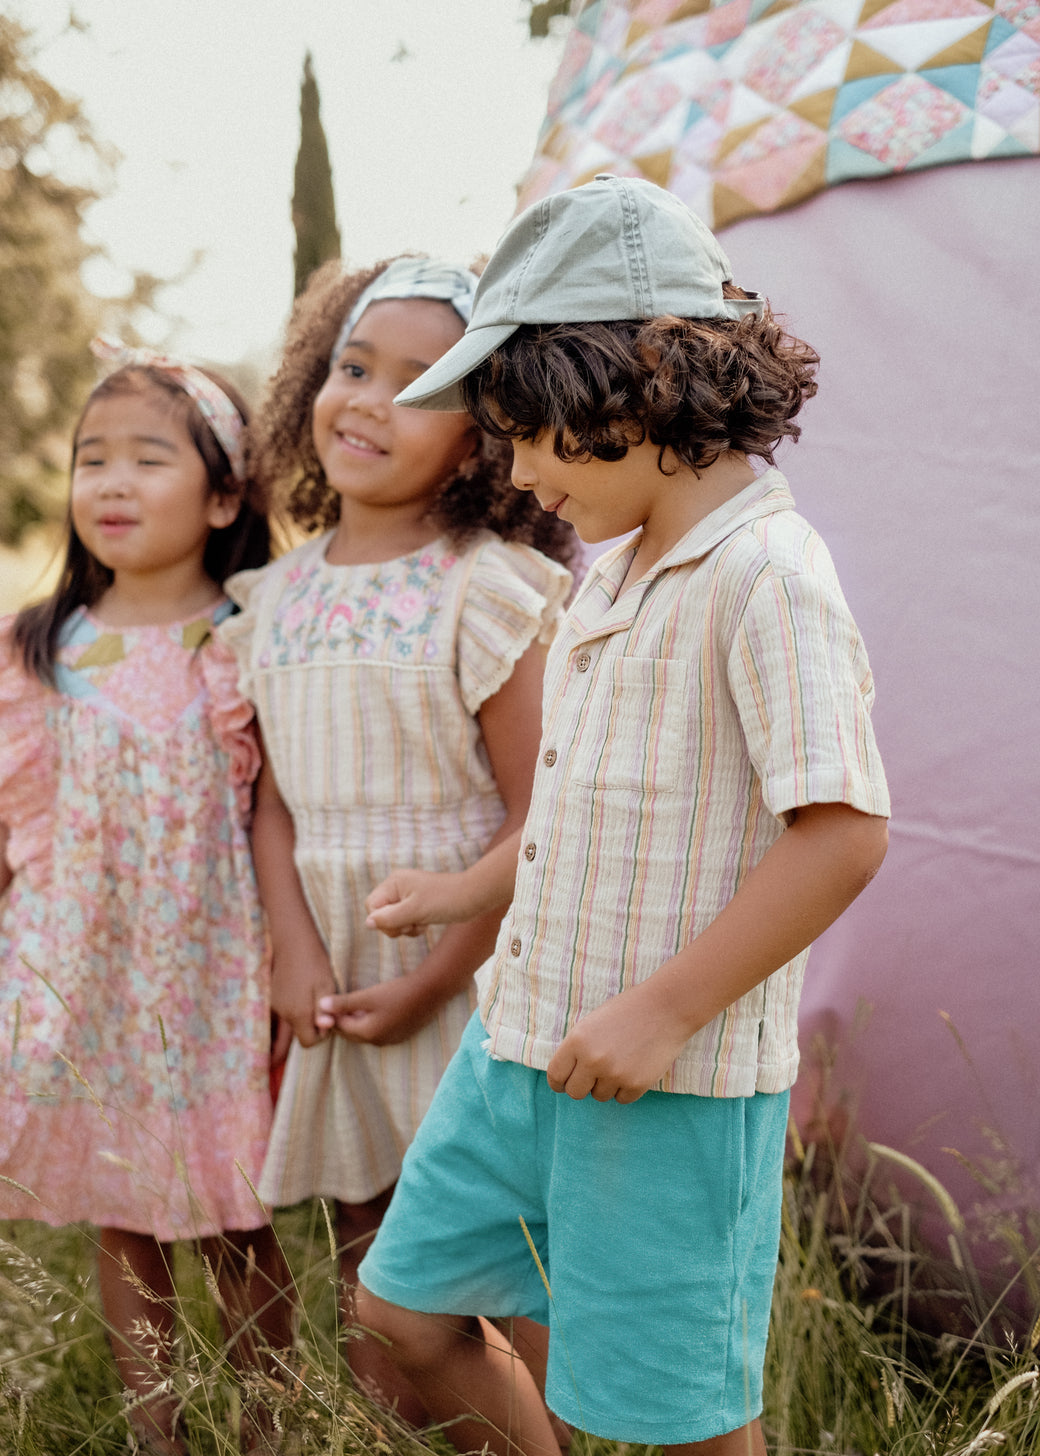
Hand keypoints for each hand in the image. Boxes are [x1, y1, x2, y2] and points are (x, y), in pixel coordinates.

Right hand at [270, 943, 337, 1047]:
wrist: (293, 942)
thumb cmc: (314, 963)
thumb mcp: (326, 986)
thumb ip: (324, 1011)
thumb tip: (325, 1029)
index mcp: (298, 1014)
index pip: (308, 1042)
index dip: (320, 1035)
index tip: (327, 1018)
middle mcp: (283, 1014)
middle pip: (296, 1036)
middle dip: (309, 1029)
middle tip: (319, 1012)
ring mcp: (275, 1006)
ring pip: (289, 1024)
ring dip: (301, 1019)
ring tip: (312, 998)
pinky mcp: (272, 997)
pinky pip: (283, 1012)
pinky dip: (293, 1009)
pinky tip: (301, 992)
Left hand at [316, 973, 445, 1046]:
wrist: (430, 991)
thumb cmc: (397, 992)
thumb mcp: (368, 996)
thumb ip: (344, 1002)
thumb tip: (321, 1006)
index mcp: (367, 1033)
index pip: (341, 1027)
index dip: (332, 1015)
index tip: (327, 1002)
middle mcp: (377, 1041)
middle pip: (352, 1033)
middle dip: (343, 1020)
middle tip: (337, 1004)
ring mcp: (390, 1040)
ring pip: (365, 1032)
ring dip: (357, 1021)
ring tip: (354, 1004)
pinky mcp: (400, 1035)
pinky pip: (378, 1031)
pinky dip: (371, 1022)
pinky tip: (373, 1008)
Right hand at [365, 869, 467, 937]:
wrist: (473, 897)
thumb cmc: (445, 901)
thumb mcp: (414, 911)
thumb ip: (389, 918)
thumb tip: (367, 923)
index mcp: (394, 882)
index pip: (371, 906)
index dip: (382, 920)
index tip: (401, 923)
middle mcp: (398, 887)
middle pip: (381, 914)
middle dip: (395, 926)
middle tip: (413, 924)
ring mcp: (408, 896)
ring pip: (393, 921)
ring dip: (406, 928)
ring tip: (422, 923)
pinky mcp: (418, 905)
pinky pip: (405, 921)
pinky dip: (414, 927)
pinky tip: (427, 924)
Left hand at [546, 979, 692, 1102]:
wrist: (666, 1008)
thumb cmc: (627, 1011)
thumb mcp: (592, 1023)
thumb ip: (577, 1048)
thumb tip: (567, 1075)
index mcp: (577, 1041)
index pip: (556, 1075)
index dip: (559, 1082)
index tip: (564, 1084)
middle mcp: (592, 1060)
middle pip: (575, 1092)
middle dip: (582, 1086)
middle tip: (594, 1076)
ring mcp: (615, 1074)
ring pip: (600, 1096)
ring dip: (607, 1085)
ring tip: (621, 1062)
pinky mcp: (636, 1084)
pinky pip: (622, 1099)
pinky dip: (626, 1088)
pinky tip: (634, 1068)